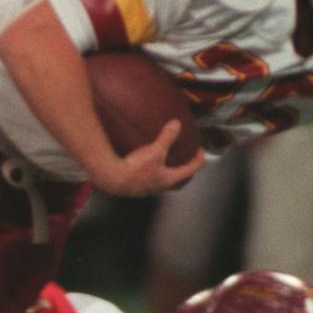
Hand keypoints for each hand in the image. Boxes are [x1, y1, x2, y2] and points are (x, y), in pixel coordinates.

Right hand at [88, 119, 203, 196]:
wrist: (112, 179)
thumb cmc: (136, 168)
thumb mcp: (155, 151)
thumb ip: (167, 137)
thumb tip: (176, 124)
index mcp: (168, 180)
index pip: (189, 171)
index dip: (197, 161)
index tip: (200, 152)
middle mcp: (158, 187)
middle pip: (176, 181)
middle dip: (182, 172)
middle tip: (184, 162)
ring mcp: (145, 188)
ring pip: (160, 181)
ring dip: (164, 172)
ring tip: (163, 162)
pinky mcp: (133, 187)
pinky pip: (146, 179)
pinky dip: (150, 172)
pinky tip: (142, 165)